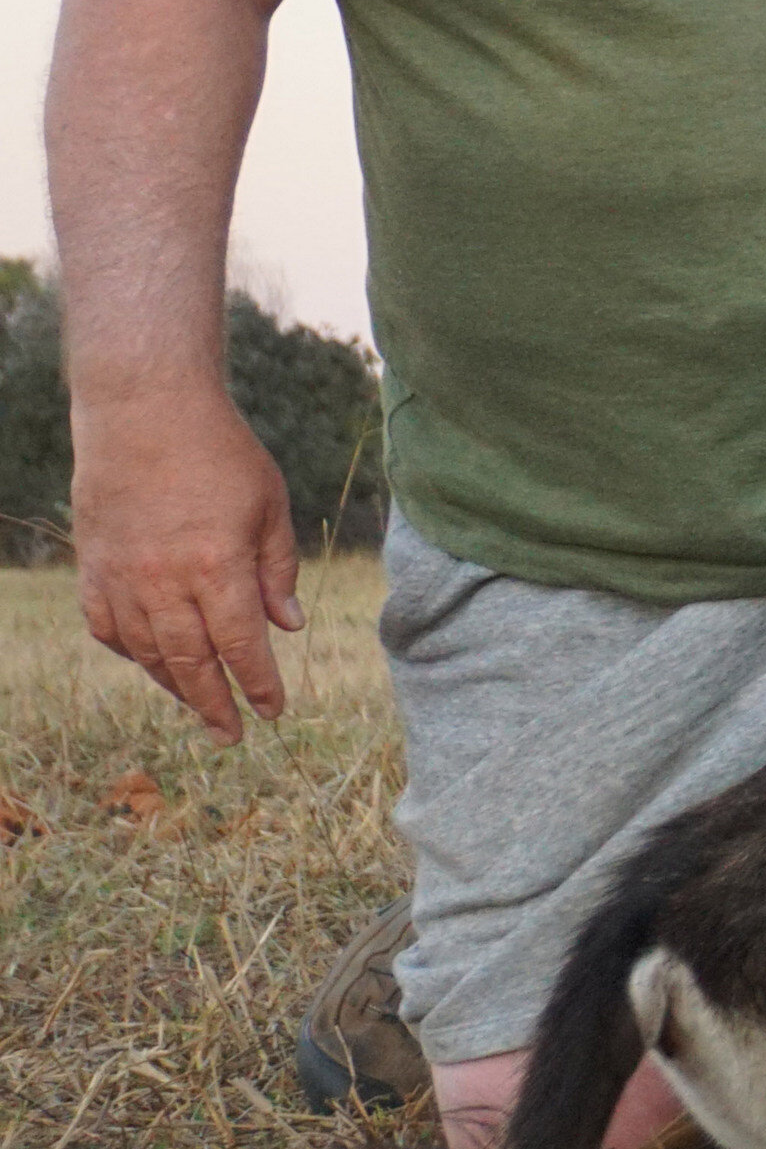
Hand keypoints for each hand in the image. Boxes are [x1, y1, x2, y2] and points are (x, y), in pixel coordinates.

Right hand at [72, 384, 303, 742]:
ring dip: (174, 686)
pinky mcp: (93, 567)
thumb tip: (288, 627)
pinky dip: (130, 652)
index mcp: (217, 566)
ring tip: (199, 706)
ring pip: (146, 652)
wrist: (143, 413)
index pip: (242, 645)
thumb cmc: (220, 453)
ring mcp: (122, 577)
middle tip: (231, 735)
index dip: (257, 684)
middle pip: (191, 662)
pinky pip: (108, 627)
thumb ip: (278, 569)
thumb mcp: (269, 505)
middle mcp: (165, 581)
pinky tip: (151, 662)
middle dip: (214, 704)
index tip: (272, 710)